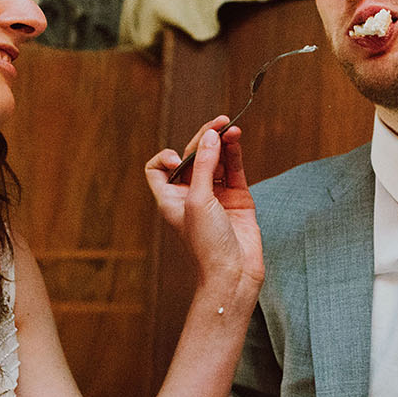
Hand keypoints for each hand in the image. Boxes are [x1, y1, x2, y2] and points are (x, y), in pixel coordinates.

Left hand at [145, 119, 263, 310]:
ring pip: (217, 160)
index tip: (181, 159)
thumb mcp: (199, 200)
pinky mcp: (238, 198)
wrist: (233, 273)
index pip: (159, 169)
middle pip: (194, 157)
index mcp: (171, 198)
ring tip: (232, 129)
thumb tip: (211, 136)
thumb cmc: (206, 244)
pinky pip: (235, 170)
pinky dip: (235, 154)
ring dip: (223, 143)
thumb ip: (205, 166)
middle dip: (204, 139)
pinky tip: (237, 140)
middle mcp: (192, 195)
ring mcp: (216, 196)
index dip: (167, 157)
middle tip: (219, 123)